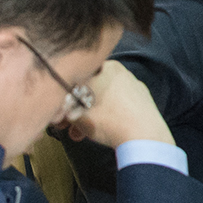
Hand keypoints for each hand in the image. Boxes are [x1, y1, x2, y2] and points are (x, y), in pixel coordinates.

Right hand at [59, 59, 174, 148]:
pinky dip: (105, 116)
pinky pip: (117, 105)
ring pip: (102, 99)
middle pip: (89, 90)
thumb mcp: (76, 114)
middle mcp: (119, 71)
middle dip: (75, 110)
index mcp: (104, 67)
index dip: (63, 96)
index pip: (76, 78)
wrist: (145, 135)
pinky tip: (98, 132)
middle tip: (66, 126)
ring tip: (80, 134)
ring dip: (88, 116)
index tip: (58, 113)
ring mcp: (133, 85)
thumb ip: (64, 107)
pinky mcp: (141, 100)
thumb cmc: (108, 120)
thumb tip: (58, 109)